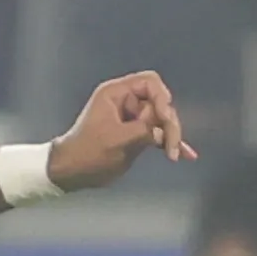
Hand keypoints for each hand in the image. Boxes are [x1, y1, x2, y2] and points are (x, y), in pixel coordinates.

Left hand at [47, 71, 196, 190]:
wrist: (71, 172)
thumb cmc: (87, 153)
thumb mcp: (116, 140)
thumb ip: (143, 131)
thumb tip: (162, 132)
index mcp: (116, 94)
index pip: (149, 83)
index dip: (161, 98)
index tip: (163, 118)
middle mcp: (125, 101)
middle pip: (158, 102)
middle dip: (168, 122)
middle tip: (170, 145)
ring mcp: (131, 118)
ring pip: (161, 119)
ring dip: (171, 135)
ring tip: (174, 155)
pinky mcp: (135, 134)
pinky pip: (157, 133)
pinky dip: (169, 142)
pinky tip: (186, 154)